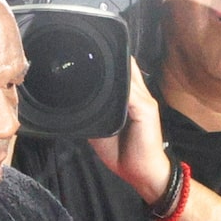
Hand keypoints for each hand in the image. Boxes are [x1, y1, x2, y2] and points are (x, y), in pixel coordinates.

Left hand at [88, 60, 175, 205]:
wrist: (142, 173)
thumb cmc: (123, 152)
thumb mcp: (103, 128)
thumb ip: (95, 112)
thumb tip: (74, 102)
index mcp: (132, 98)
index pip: (123, 71)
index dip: (110, 61)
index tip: (89, 53)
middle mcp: (141, 95)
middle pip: (128, 66)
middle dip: (112, 57)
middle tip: (89, 48)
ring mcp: (145, 101)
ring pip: (129, 74)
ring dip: (115, 66)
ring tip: (94, 56)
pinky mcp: (146, 110)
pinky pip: (131, 91)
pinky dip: (119, 83)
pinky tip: (105, 77)